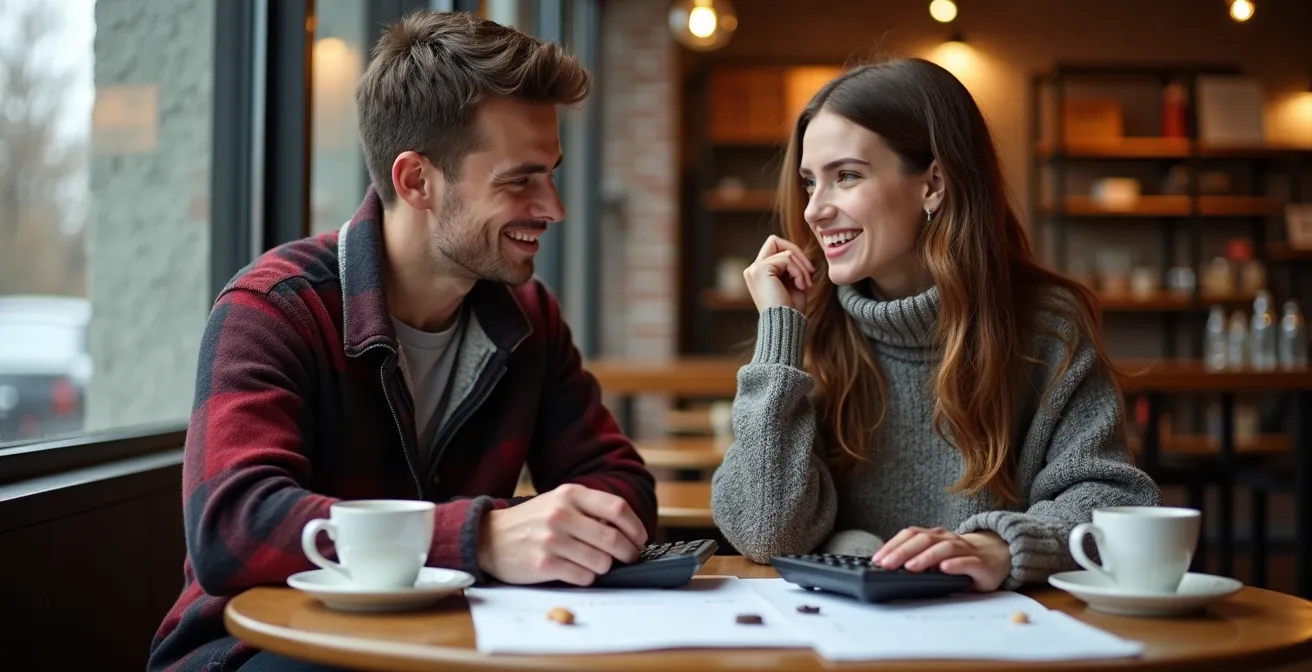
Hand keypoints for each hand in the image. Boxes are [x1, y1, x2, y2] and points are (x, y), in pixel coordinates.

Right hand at [476, 483, 647, 585]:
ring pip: (602, 561)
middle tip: (628, 557)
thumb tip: (629, 531)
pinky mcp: (544, 564)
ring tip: (595, 563)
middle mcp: (562, 515)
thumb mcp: (559, 502)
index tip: (641, 538)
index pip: (617, 509)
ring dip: (604, 566)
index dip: (636, 527)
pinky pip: (584, 576)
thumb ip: (590, 510)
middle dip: (628, 552)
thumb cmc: (532, 521)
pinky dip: (586, 577)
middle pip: (614, 538)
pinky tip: (576, 570)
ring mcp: (552, 540)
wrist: (490, 537)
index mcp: (570, 495)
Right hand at [743, 235, 814, 312]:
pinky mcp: (760, 270)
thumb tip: (799, 252)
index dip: (793, 254)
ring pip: (786, 252)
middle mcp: (752, 269)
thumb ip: (791, 266)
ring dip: (801, 268)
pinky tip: (801, 286)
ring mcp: (754, 269)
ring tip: (805, 285)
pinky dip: (799, 271)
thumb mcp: (792, 282)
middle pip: (775, 241)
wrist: (786, 325)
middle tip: (810, 272)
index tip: (807, 271)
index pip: (774, 246)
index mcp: (759, 273)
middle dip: (797, 254)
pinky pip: (787, 259)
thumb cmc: (791, 309)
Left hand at [872, 527, 1011, 591]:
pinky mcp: (979, 564)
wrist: (996, 556)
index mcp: (933, 536)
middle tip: (887, 565)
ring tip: (911, 567)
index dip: (892, 545)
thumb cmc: (959, 558)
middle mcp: (947, 539)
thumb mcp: (935, 556)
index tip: (877, 559)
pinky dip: (955, 564)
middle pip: (923, 539)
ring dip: (925, 557)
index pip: (909, 535)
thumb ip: (916, 558)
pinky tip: (944, 569)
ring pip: (944, 548)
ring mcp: (964, 549)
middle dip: (902, 552)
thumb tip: (888, 567)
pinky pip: (967, 562)